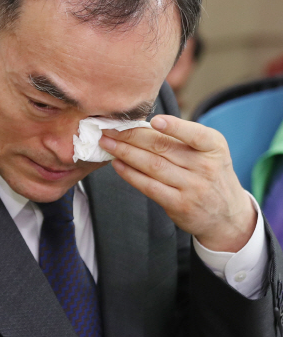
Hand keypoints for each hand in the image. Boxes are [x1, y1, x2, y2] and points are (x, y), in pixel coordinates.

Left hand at [100, 115, 255, 251]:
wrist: (227, 216)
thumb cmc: (212, 176)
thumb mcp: (211, 153)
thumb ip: (185, 139)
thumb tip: (143, 126)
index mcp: (214, 147)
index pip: (195, 134)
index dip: (174, 127)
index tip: (153, 120)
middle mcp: (205, 166)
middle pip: (163, 147)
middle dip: (132, 136)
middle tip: (110, 128)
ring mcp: (192, 187)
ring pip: (152, 165)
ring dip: (125, 152)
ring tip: (107, 143)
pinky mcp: (178, 204)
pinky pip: (149, 186)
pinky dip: (130, 174)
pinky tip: (117, 164)